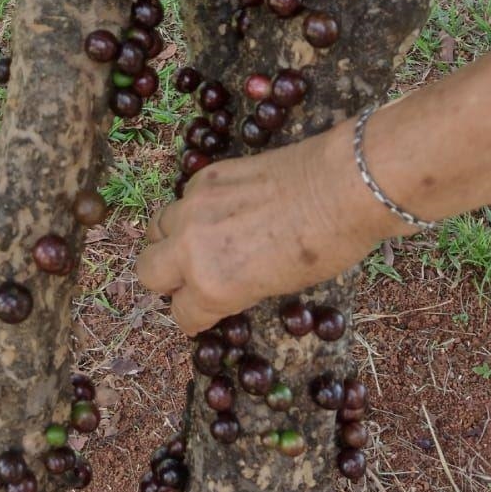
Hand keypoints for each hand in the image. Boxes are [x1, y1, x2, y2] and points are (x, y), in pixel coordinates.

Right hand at [135, 120, 401, 333]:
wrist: (342, 185)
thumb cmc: (326, 246)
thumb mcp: (278, 286)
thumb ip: (236, 288)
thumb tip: (220, 285)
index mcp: (213, 285)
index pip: (181, 313)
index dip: (194, 317)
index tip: (202, 313)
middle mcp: (192, 247)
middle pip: (148, 271)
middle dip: (165, 281)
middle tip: (188, 279)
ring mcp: (194, 206)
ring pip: (158, 229)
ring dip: (172, 241)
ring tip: (200, 242)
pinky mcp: (206, 175)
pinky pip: (183, 198)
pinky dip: (194, 209)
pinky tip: (224, 211)